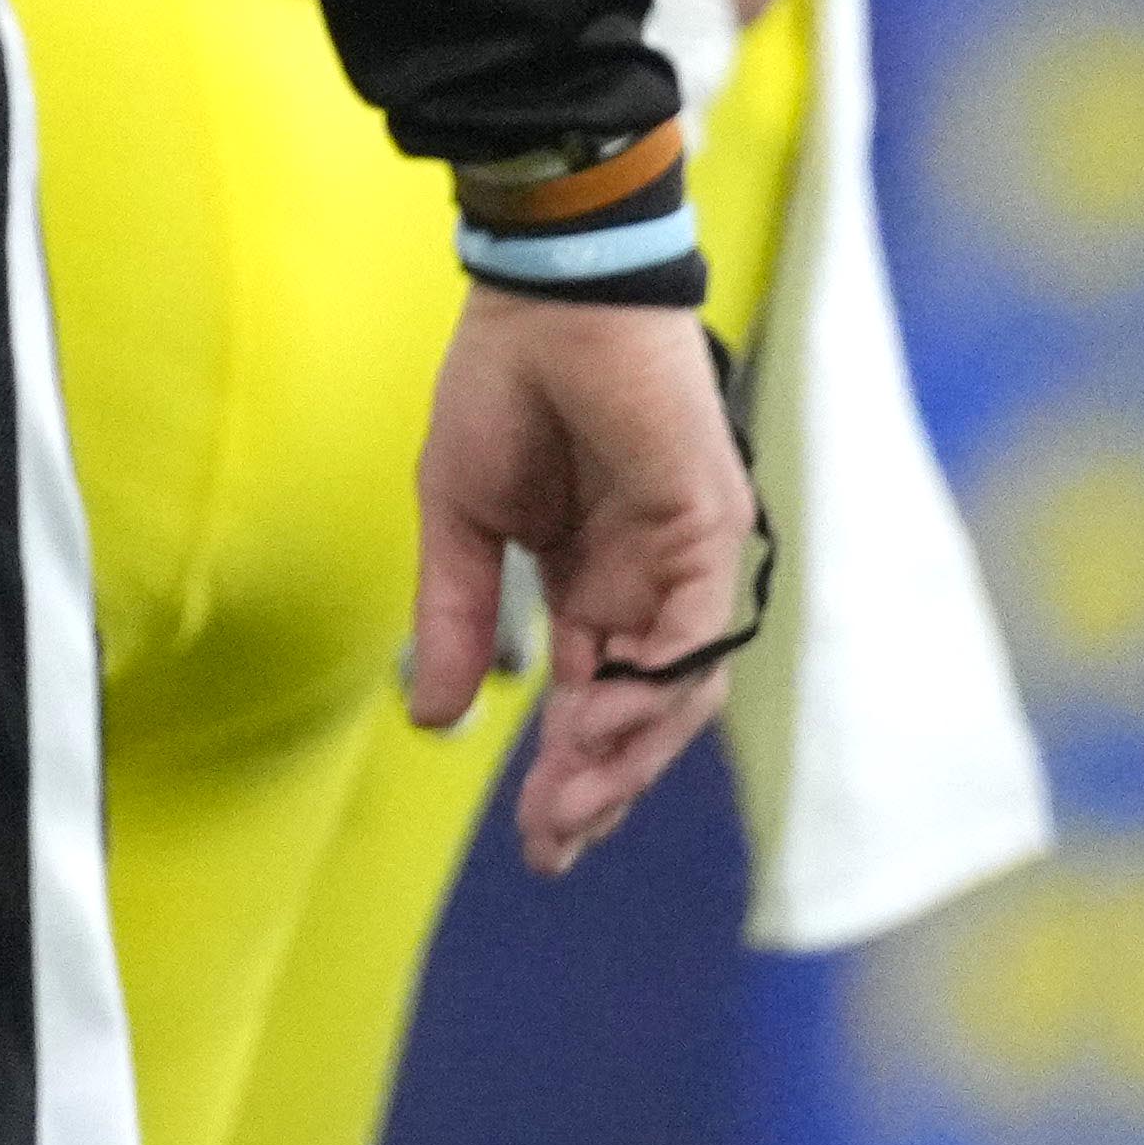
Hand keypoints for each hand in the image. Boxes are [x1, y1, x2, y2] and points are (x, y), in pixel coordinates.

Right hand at [411, 292, 765, 876]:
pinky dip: (653, 684)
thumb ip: (456, 617)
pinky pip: (694, 630)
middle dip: (600, 787)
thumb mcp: (459, 521)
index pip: (596, 698)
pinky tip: (595, 720)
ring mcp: (690, 559)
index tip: (536, 839)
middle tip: (550, 848)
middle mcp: (654, 583)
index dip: (569, 772)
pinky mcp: (711, 526)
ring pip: (679, 688)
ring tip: (566, 800)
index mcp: (598, 581)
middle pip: (647, 714)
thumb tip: (433, 719)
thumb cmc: (502, 387)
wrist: (546, 296)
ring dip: (626, 753)